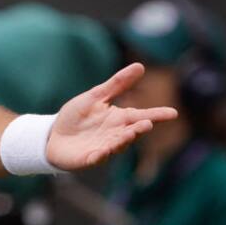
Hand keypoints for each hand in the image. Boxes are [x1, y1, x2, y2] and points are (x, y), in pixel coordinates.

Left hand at [46, 63, 176, 170]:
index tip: (172, 113)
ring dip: (123, 141)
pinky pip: (97, 158)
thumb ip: (117, 84)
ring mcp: (103, 148)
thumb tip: (140, 65)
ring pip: (117, 146)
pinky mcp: (88, 159)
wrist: (53, 136)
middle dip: (139, 129)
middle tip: (147, 124)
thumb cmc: (76, 117)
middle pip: (131, 132)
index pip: (140, 116)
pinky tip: (101, 152)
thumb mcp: (95, 96)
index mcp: (118, 119)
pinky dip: (100, 156)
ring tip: (129, 134)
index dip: (156, 115)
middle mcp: (115, 135)